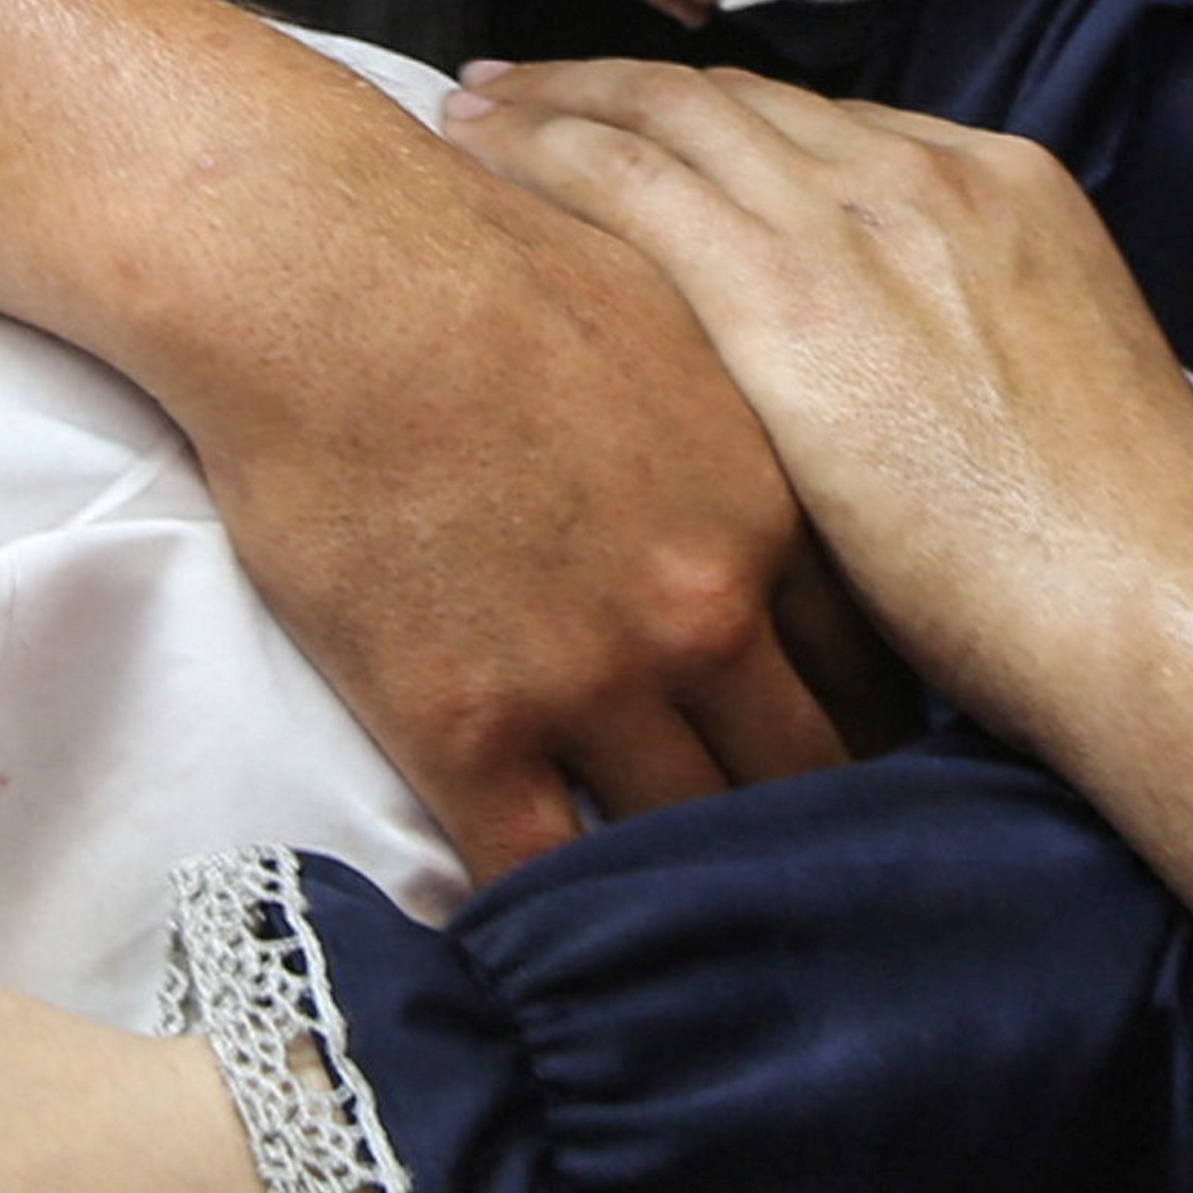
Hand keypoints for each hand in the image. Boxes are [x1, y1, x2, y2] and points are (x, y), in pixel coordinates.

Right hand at [130, 76, 853, 869]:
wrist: (320, 269)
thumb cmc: (480, 258)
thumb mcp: (674, 309)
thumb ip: (747, 410)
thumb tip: (796, 433)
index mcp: (770, 507)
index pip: (871, 669)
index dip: (867, 725)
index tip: (849, 753)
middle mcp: (706, 611)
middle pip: (805, 774)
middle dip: (811, 826)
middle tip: (800, 869)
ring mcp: (586, 678)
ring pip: (686, 838)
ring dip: (691, 881)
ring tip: (693, 922)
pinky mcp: (461, 725)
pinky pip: (533, 867)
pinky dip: (552, 910)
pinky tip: (556, 934)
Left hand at [433, 57, 1192, 739]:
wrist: (1158, 603)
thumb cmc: (1113, 562)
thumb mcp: (1048, 405)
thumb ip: (963, 358)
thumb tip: (904, 399)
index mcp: (1001, 191)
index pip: (821, 130)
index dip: (715, 121)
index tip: (643, 123)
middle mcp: (925, 176)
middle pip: (736, 103)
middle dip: (621, 89)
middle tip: (519, 87)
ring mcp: (856, 221)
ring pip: (669, 116)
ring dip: (560, 102)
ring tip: (475, 106)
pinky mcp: (786, 288)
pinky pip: (631, 179)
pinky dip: (544, 151)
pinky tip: (475, 152)